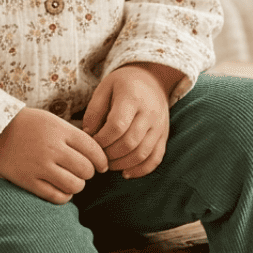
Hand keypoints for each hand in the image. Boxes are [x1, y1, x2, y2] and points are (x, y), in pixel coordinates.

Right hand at [0, 107, 109, 204]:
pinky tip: (61, 189)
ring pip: (75, 185)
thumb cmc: (28, 124)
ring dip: (77, 185)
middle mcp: (52, 149)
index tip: (102, 166)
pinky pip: (57, 197)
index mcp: (60, 131)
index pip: (93, 149)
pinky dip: (64, 196)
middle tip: (83, 171)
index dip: (102, 160)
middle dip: (89, 173)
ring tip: (71, 180)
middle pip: (86, 169)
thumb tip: (97, 153)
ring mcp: (40, 166)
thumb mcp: (52, 121)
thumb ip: (73, 135)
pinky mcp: (28, 181)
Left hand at [81, 63, 177, 178]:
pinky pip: (155, 158)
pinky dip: (140, 170)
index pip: (117, 125)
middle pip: (130, 142)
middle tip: (98, 156)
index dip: (102, 139)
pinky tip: (125, 173)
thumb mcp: (104, 88)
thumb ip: (94, 111)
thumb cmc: (122, 84)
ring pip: (142, 154)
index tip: (92, 142)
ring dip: (122, 164)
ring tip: (108, 164)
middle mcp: (149, 113)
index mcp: (132, 97)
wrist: (151, 79)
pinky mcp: (164, 136)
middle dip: (110, 154)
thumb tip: (88, 136)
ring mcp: (159, 126)